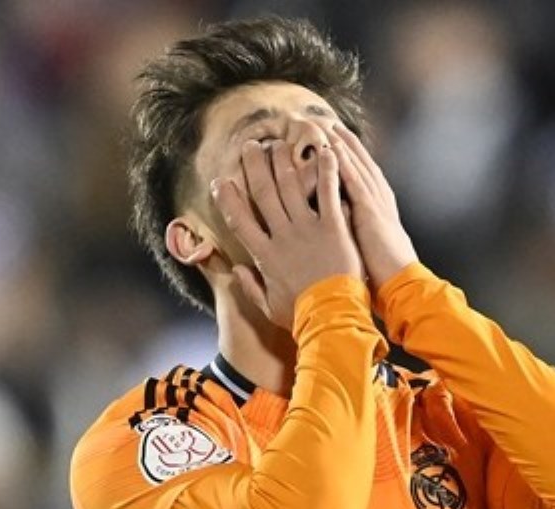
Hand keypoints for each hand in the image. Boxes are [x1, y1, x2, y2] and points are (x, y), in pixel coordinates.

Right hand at [211, 139, 361, 329]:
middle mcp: (282, 236)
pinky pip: (328, 192)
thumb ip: (251, 287)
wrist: (332, 318)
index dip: (228, 199)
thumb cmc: (301, 316)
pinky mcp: (334, 228)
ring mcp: (308, 230)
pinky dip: (327, 170)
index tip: (220, 182)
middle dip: (255, 167)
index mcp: (264, 256)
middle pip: (263, 193)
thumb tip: (236, 271)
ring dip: (284, 162)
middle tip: (251, 147)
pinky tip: (325, 152)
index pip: (239, 220)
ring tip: (280, 143)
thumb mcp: (269, 307)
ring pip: (291, 187)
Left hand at [330, 122, 417, 292]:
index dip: (347, 155)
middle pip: (359, 162)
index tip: (331, 139)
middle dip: (344, 141)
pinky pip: (355, 182)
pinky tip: (333, 147)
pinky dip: (345, 163)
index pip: (361, 174)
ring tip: (324, 124)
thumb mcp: (366, 245)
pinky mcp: (371, 212)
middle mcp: (379, 199)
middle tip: (325, 121)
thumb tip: (336, 224)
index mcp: (378, 207)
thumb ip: (353, 229)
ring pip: (357, 166)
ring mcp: (376, 204)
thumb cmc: (383, 273)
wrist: (401, 285)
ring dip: (342, 144)